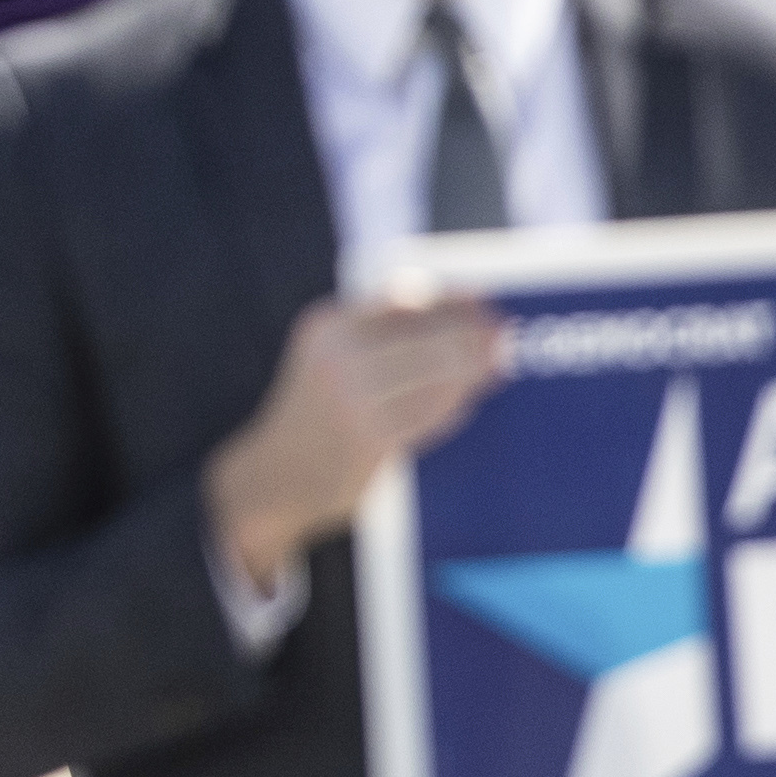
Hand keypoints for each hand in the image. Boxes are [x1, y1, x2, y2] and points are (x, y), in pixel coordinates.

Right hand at [202, 288, 507, 590]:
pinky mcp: (371, 437)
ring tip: (494, 367)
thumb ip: (379, 331)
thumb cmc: (312, 413)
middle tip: (503, 338)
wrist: (272, 477)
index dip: (452, 300)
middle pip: (431, 338)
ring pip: (437, 377)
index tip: (484, 302)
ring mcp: (354, 397)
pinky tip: (464, 402)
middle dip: (473, 337)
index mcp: (327, 324)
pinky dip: (453, 406)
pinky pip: (430, 415)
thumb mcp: (327, 356)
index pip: (405, 299)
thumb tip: (454, 309)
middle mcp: (338, 355)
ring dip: (472, 372)